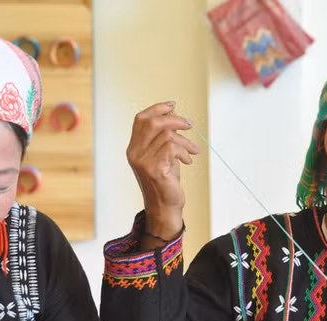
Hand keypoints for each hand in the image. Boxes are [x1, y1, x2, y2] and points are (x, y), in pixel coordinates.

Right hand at [127, 101, 199, 238]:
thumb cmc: (165, 181)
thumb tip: (174, 115)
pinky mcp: (154, 169)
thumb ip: (163, 137)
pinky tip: (188, 160)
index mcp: (134, 148)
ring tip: (193, 150)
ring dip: (185, 141)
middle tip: (189, 125)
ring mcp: (143, 161)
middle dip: (174, 119)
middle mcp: (134, 153)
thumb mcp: (163, 155)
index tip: (173, 106)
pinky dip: (184, 151)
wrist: (165, 207)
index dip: (157, 109)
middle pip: (152, 122)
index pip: (141, 119)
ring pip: (166, 135)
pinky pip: (172, 147)